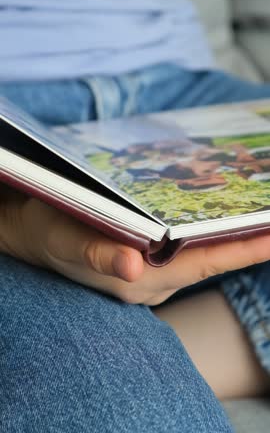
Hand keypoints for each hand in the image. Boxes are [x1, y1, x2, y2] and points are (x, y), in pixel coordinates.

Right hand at [1, 186, 269, 305]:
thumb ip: (95, 254)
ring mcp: (150, 274)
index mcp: (138, 279)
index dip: (241, 250)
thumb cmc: (50, 232)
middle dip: (245, 241)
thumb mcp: (65, 238)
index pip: (203, 263)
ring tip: (256, 215)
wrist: (37, 239)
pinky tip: (213, 219)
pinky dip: (204, 236)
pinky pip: (185, 251)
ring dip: (228, 237)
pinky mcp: (146, 265)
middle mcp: (152, 280)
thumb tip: (129, 266)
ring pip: (199, 255)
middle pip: (210, 260)